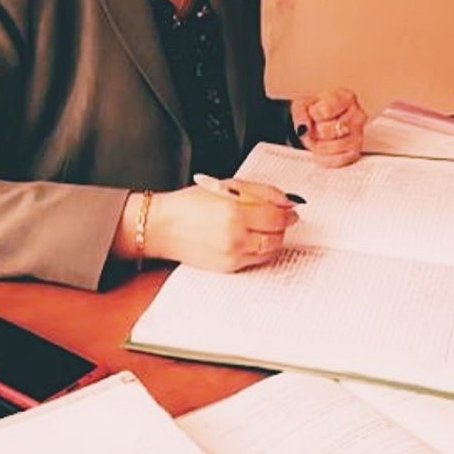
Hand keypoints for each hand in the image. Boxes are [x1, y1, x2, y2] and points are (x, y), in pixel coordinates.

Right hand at [142, 181, 298, 272]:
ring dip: (276, 237)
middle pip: (277, 233)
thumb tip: (282, 198)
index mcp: (234, 211)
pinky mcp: (229, 267)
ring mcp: (232, 254)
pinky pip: (256, 259)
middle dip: (285, 223)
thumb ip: (255, 191)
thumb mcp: (223, 186)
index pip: (275, 213)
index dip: (288, 209)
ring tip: (270, 228)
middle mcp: (235, 235)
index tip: (291, 206)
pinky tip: (255, 239)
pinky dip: (262, 249)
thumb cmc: (188, 204)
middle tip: (286, 216)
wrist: (162, 227)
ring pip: (270, 248)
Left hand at [292, 88, 365, 167]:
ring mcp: (359, 134)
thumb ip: (300, 114)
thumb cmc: (316, 110)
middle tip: (314, 129)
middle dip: (315, 132)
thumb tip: (304, 128)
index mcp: (347, 98)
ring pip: (335, 146)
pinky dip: (325, 158)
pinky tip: (322, 150)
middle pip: (328, 130)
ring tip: (318, 139)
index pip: (325, 111)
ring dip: (319, 146)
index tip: (313, 113)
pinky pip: (338, 160)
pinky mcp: (356, 152)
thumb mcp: (302, 105)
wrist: (320, 122)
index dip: (313, 114)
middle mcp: (358, 115)